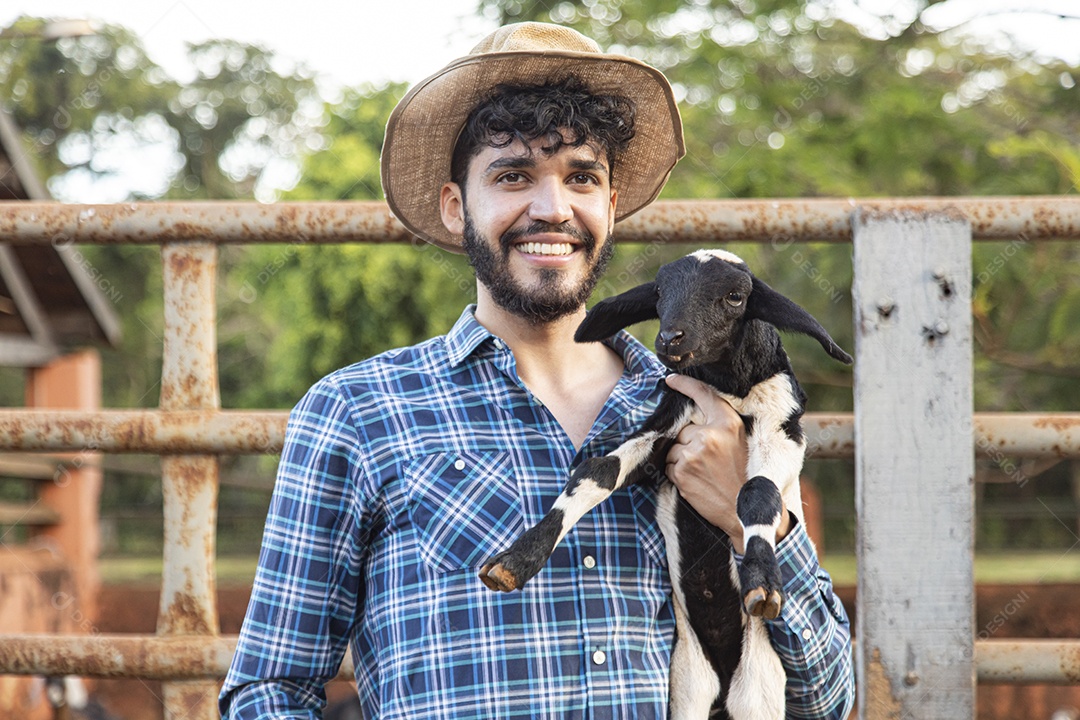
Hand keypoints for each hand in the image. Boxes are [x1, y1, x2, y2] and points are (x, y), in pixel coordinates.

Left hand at [664, 375, 790, 551]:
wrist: (746, 510)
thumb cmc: (746, 476)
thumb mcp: (741, 442)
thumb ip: (721, 426)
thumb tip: (694, 417)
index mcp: (728, 423)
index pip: (702, 395)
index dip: (685, 384)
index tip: (670, 379)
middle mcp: (710, 434)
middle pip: (684, 429)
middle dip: (690, 442)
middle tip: (710, 461)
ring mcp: (693, 453)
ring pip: (674, 448)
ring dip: (682, 458)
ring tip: (704, 472)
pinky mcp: (682, 471)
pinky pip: (669, 465)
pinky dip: (677, 473)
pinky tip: (696, 481)